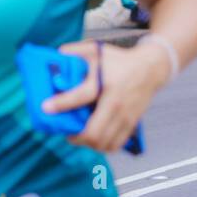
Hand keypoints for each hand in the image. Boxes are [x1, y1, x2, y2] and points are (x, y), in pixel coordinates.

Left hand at [42, 41, 168, 152]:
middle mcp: (115, 103)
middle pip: (93, 133)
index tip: (45, 108)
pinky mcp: (132, 123)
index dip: (60, 104)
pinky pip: (115, 144)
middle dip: (75, 137)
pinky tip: (95, 139)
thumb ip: (75, 51)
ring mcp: (125, 116)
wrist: (151, 68)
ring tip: (80, 136)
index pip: (81, 96)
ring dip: (88, 144)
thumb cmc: (120, 61)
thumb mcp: (98, 50)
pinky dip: (102, 146)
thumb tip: (55, 55)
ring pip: (103, 143)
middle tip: (67, 131)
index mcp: (105, 84)